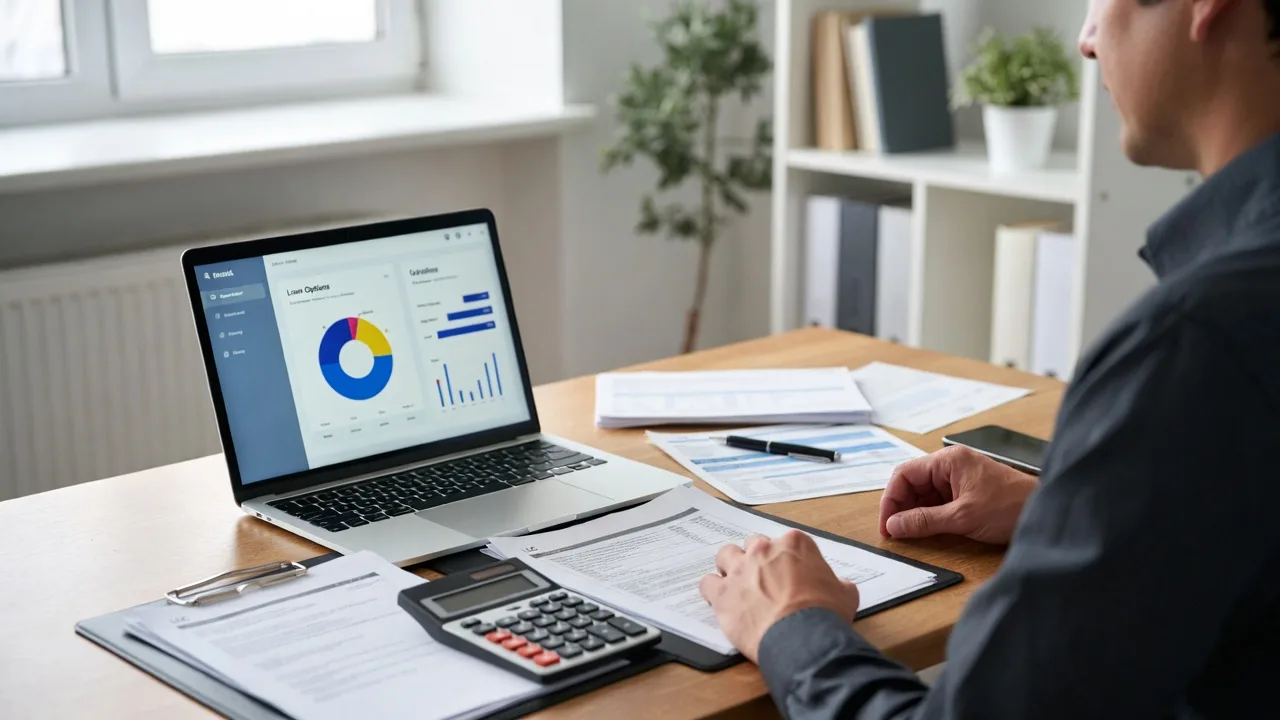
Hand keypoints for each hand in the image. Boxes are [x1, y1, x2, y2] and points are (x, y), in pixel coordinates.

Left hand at [698, 531, 859, 662]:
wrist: (802, 638)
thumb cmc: (824, 614)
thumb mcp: (845, 594)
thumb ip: (838, 583)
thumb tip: (840, 585)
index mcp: (794, 544)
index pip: (787, 542)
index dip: (787, 560)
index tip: (790, 574)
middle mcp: (763, 550)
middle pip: (753, 545)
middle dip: (757, 560)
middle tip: (764, 581)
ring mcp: (739, 569)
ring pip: (726, 556)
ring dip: (730, 568)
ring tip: (737, 585)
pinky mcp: (722, 593)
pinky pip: (707, 583)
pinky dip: (712, 590)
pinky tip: (720, 600)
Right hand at [879, 445, 1036, 544]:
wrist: (1046, 513)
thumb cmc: (1011, 507)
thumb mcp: (962, 517)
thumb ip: (924, 521)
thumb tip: (894, 525)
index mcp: (948, 461)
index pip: (905, 474)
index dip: (891, 499)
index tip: (887, 524)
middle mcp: (951, 465)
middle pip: (912, 482)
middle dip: (901, 506)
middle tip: (896, 532)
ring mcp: (960, 478)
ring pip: (924, 493)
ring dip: (915, 512)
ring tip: (910, 533)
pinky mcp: (967, 491)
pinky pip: (939, 500)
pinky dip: (930, 514)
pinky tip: (927, 528)